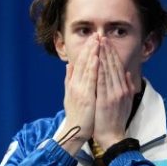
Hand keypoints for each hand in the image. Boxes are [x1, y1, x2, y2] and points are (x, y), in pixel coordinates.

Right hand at [54, 39, 98, 154]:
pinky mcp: (86, 97)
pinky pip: (91, 80)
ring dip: (93, 54)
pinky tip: (97, 58)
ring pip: (87, 68)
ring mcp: (80, 90)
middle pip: (83, 63)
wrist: (75, 131)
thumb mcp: (70, 95)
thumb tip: (69, 65)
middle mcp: (75, 84)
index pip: (80, 63)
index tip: (93, 39)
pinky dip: (93, 68)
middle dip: (90, 48)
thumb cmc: (77, 115)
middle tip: (97, 34)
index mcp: (73, 84)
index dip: (87, 50)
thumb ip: (70, 79)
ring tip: (97, 41)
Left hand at [93, 39, 136, 148]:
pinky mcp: (106, 100)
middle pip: (113, 66)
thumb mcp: (126, 102)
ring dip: (103, 56)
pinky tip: (96, 60)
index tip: (107, 42)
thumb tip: (127, 73)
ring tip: (98, 44)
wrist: (113, 136)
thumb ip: (127, 86)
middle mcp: (120, 89)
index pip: (118, 67)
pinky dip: (99, 70)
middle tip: (101, 37)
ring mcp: (113, 94)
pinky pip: (102, 82)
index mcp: (124, 89)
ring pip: (107, 71)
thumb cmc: (117, 120)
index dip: (112, 54)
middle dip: (107, 50)